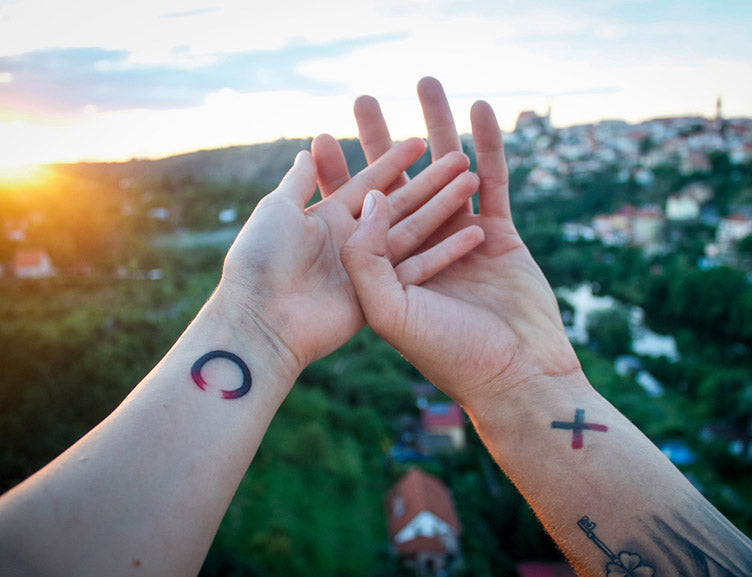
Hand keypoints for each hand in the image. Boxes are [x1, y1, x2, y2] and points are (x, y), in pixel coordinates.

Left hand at [215, 138, 481, 376]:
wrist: (267, 328)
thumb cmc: (263, 266)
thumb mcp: (277, 212)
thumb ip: (298, 181)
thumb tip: (306, 150)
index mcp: (330, 223)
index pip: (370, 185)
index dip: (392, 161)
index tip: (417, 142)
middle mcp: (357, 245)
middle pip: (401, 204)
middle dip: (429, 179)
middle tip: (454, 156)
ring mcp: (377, 272)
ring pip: (420, 230)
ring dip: (445, 204)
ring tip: (469, 178)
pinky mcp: (394, 298)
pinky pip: (429, 267)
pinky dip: (452, 247)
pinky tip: (476, 226)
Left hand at [339, 81, 580, 412]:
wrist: (515, 378)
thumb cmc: (448, 355)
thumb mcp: (386, 310)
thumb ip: (366, 254)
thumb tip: (368, 194)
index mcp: (385, 272)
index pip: (352, 213)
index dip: (335, 174)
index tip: (317, 136)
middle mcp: (420, 252)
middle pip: (397, 183)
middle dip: (380, 140)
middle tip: (364, 99)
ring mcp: (461, 240)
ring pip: (445, 172)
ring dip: (436, 128)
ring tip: (426, 83)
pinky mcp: (501, 234)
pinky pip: (493, 180)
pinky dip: (488, 146)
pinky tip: (479, 110)